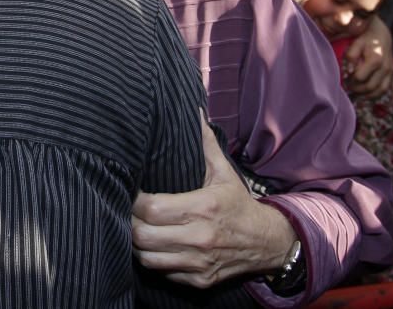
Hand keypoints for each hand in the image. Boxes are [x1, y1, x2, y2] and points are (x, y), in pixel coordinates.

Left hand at [132, 114, 296, 287]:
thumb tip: (196, 111)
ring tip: (136, 227)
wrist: (266, 242)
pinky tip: (153, 245)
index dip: (135, 200)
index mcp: (203, 207)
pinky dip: (152, 260)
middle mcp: (199, 237)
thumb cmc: (238, 203)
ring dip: (136, 244)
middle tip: (127, 210)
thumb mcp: (224, 172)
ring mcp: (198, 263)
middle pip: (142, 235)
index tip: (132, 191)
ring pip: (147, 258)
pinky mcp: (198, 281)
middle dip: (129, 222)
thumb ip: (206, 143)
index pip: (152, 208)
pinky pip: (162, 272)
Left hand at [343, 17, 392, 99]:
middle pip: (371, 86)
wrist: (380, 32)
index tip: (345, 79)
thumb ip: (351, 56)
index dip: (350, 80)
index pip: (360, 78)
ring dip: (370, 95)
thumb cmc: (365, 37)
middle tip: (350, 88)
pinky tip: (391, 104)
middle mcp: (385, 67)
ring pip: (382, 90)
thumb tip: (349, 71)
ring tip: (360, 94)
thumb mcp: (355, 43)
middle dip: (358, 90)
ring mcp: (391, 71)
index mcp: (375, 60)